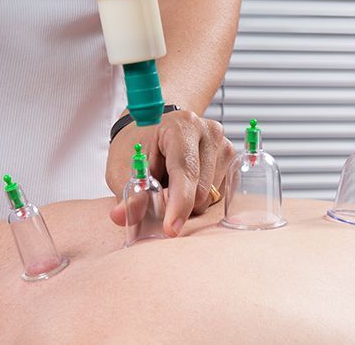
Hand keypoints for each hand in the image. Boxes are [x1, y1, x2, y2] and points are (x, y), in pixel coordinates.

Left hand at [107, 110, 235, 236]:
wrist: (155, 126)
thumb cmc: (139, 143)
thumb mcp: (123, 166)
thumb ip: (128, 193)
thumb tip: (123, 216)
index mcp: (182, 126)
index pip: (185, 171)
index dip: (178, 203)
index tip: (170, 229)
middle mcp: (210, 133)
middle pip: (199, 190)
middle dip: (176, 204)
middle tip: (156, 194)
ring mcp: (225, 147)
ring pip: (210, 197)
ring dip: (187, 202)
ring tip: (170, 182)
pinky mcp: (232, 162)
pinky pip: (217, 196)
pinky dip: (197, 198)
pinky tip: (185, 183)